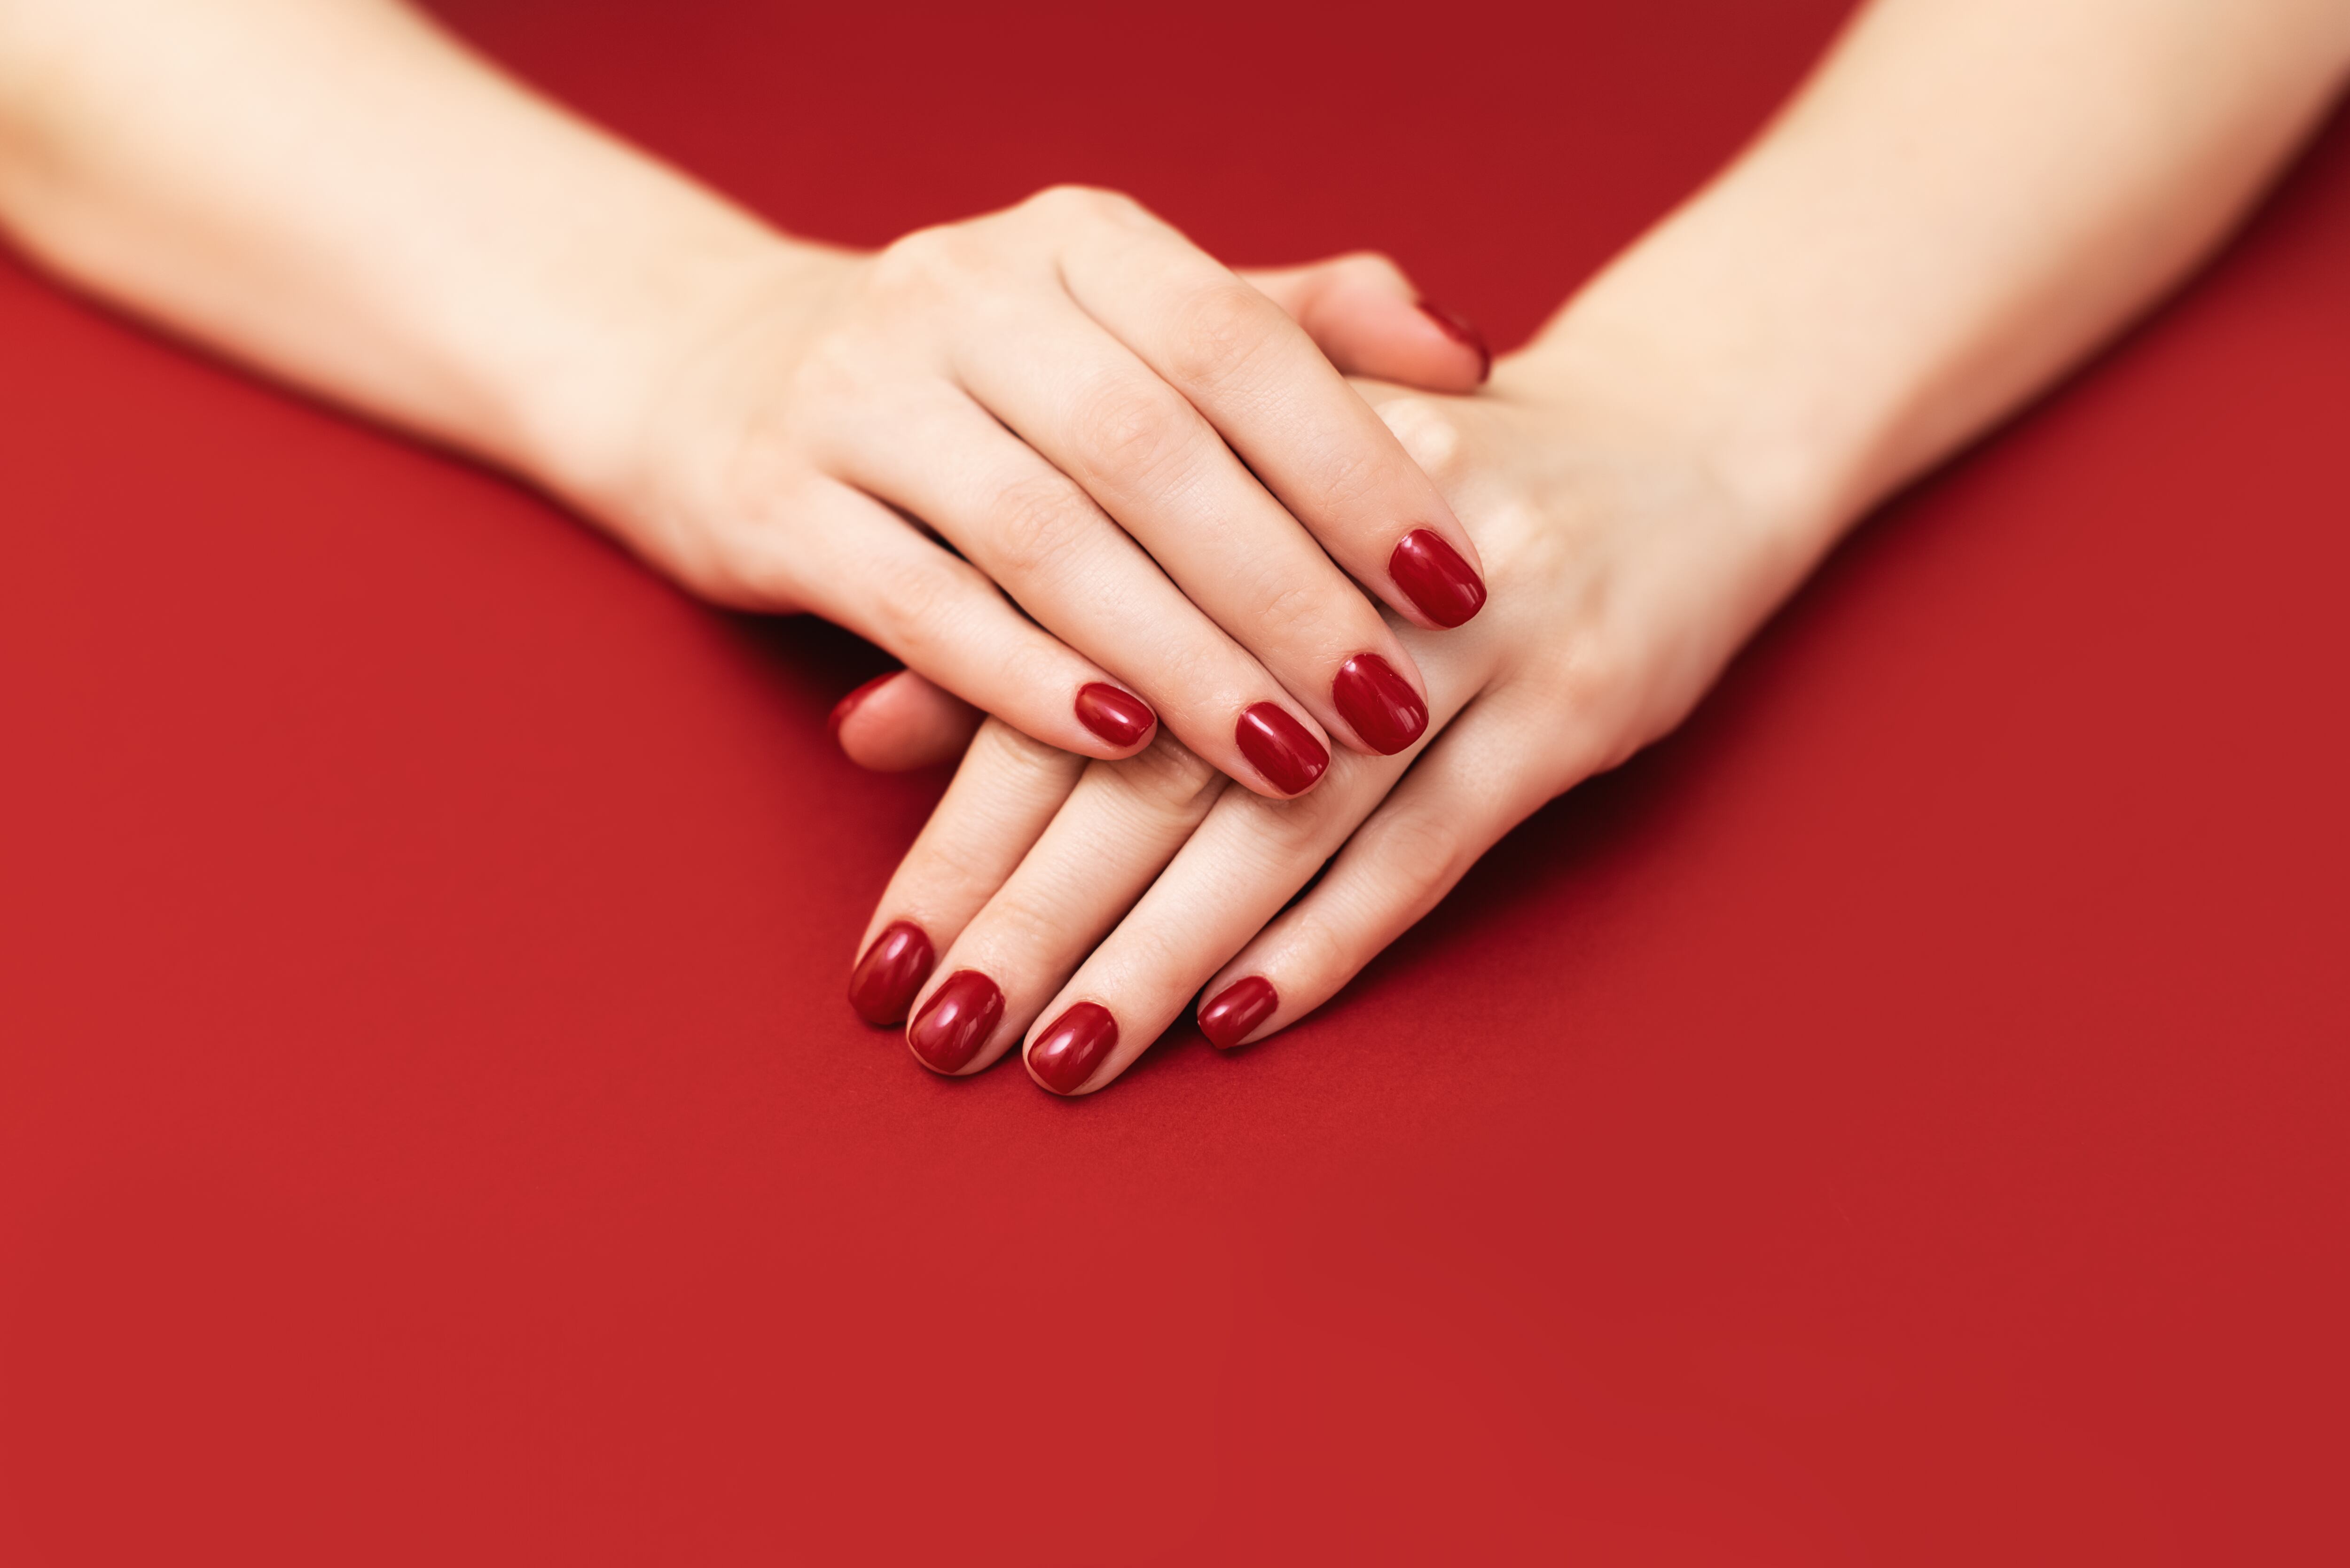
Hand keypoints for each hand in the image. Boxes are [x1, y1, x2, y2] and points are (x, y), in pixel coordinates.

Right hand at [604, 186, 1492, 792]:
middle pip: (1151, 450)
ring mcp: (857, 393)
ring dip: (1176, 655)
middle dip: (1284, 591)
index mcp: (1078, 242)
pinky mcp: (772, 499)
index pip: (1240, 346)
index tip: (1459, 590)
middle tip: (1388, 709)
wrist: (727, 370)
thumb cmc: (991, 376)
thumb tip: (1469, 359)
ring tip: (1284, 758)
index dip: (1358, 470)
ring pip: (1041, 534)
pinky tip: (1118, 744)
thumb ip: (1294, 332)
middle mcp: (964, 293)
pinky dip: (1021, 679)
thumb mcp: (1131, 326)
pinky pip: (914, 600)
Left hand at [841, 348, 1827, 1069]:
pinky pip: (1432, 840)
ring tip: (1059, 1057)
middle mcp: (1339, 552)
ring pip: (1286, 816)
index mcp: (1227, 480)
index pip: (1059, 676)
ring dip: (1164, 949)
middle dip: (1036, 913)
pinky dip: (1331, 935)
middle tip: (941, 1036)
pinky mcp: (1575, 694)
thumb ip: (1055, 616)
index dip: (961, 824)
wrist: (1680, 434)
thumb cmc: (1412, 498)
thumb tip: (864, 736)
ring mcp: (1471, 625)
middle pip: (1158, 758)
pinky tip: (1233, 1021)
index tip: (880, 956)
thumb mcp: (1238, 514)